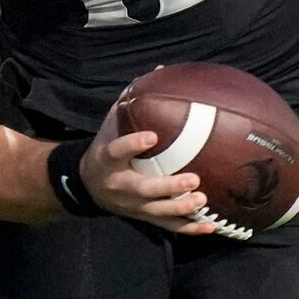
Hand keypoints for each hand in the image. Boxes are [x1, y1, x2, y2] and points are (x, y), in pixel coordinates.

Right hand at [81, 101, 217, 233]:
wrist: (89, 184)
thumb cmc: (107, 147)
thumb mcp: (110, 125)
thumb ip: (131, 101)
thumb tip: (160, 70)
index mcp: (108, 159)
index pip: (117, 151)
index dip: (133, 145)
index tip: (152, 137)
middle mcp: (119, 185)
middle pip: (144, 189)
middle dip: (169, 186)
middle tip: (194, 178)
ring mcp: (133, 204)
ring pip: (157, 210)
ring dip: (181, 207)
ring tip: (202, 200)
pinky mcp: (144, 216)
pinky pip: (168, 226)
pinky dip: (189, 228)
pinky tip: (209, 226)